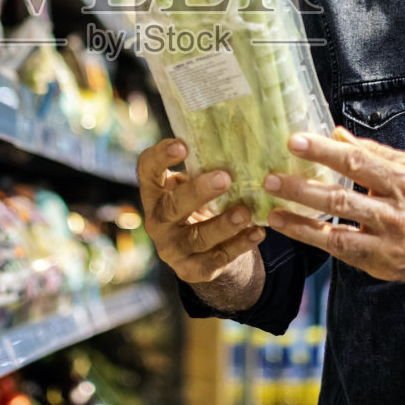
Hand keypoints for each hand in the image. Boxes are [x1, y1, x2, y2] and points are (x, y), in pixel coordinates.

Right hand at [136, 137, 264, 285]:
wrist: (203, 251)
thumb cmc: (201, 204)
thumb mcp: (194, 183)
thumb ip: (205, 166)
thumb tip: (242, 134)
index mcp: (155, 191)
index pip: (147, 170)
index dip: (161, 157)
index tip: (183, 145)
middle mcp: (157, 220)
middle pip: (171, 207)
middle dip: (198, 193)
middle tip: (225, 178)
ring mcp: (172, 248)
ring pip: (197, 237)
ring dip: (223, 225)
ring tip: (245, 213)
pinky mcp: (192, 269)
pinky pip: (216, 259)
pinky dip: (239, 246)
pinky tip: (257, 233)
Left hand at [263, 127, 404, 283]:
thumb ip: (377, 153)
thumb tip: (338, 134)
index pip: (357, 162)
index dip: (324, 151)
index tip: (295, 141)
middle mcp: (396, 215)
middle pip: (340, 199)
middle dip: (301, 189)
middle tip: (270, 178)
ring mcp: (389, 245)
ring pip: (336, 234)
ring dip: (300, 224)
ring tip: (272, 213)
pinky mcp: (383, 267)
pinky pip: (344, 254)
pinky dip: (318, 242)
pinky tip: (295, 231)